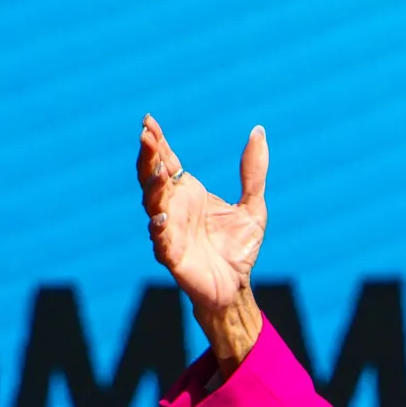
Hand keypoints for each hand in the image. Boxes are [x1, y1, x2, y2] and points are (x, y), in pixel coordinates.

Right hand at [137, 115, 267, 364]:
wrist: (237, 286)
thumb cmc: (238, 248)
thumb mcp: (253, 206)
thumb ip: (254, 172)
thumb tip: (259, 131)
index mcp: (187, 194)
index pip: (167, 161)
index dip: (157, 142)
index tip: (149, 120)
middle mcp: (173, 208)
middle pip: (153, 177)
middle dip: (148, 157)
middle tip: (146, 135)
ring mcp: (169, 231)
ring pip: (153, 204)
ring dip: (153, 186)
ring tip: (157, 168)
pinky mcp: (172, 256)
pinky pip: (160, 239)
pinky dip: (159, 227)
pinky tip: (161, 215)